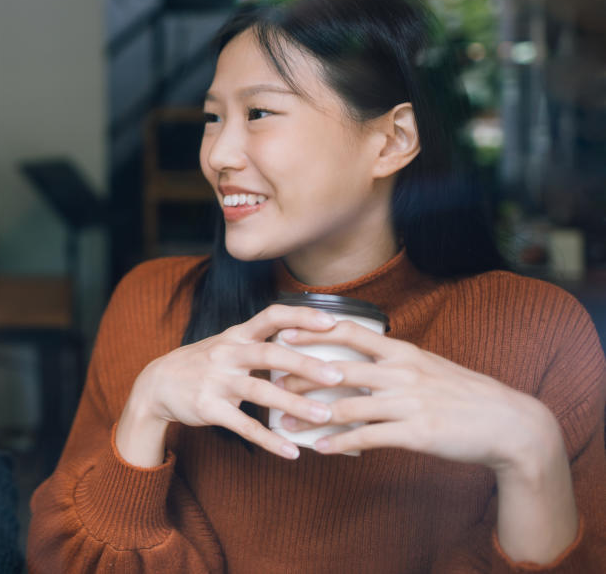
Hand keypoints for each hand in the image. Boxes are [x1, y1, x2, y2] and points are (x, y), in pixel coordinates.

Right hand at [115, 304, 342, 465]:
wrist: (156, 384)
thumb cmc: (202, 364)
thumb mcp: (226, 345)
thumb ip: (260, 343)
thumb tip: (307, 343)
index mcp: (236, 336)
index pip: (271, 316)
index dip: (301, 317)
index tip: (333, 323)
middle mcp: (227, 354)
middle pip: (270, 353)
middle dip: (306, 364)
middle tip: (339, 376)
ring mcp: (216, 381)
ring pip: (260, 391)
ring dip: (295, 404)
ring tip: (325, 417)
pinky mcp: (208, 408)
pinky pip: (243, 425)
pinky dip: (269, 440)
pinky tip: (292, 451)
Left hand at [275, 322, 559, 467]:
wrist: (509, 424)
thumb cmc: (465, 395)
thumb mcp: (429, 367)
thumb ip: (395, 362)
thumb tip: (362, 359)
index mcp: (403, 352)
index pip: (350, 332)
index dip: (314, 331)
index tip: (283, 331)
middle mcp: (401, 372)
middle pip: (338, 369)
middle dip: (300, 375)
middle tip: (271, 380)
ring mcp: (408, 403)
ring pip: (346, 405)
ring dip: (311, 415)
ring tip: (283, 421)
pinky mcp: (415, 433)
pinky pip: (368, 438)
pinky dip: (340, 442)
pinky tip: (319, 448)